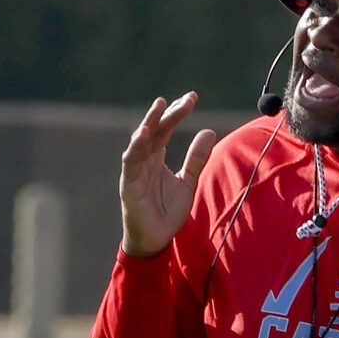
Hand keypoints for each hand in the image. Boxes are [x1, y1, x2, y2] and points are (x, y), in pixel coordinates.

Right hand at [119, 92, 217, 257]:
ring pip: (140, 141)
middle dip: (168, 113)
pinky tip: (143, 134)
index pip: (166, 128)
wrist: (156, 240)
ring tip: (160, 106)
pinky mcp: (128, 184)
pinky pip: (131, 162)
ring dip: (149, 123)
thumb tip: (210, 131)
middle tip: (185, 99)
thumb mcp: (188, 181)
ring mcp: (134, 170)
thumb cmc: (167, 211)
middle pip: (155, 129)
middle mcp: (144, 159)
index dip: (178, 113)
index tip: (192, 97)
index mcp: (156, 157)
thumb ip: (196, 158)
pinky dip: (136, 147)